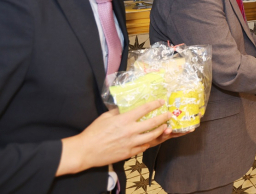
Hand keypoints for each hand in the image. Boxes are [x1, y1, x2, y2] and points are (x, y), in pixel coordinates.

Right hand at [56, 100, 174, 175]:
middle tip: (169, 115)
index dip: (155, 104)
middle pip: (152, 123)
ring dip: (160, 131)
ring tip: (165, 127)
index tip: (161, 101)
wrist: (86, 151)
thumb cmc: (94, 132)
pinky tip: (150, 140)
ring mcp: (131, 143)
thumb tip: (124, 107)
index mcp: (124, 119)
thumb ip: (117, 112)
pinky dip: (148, 143)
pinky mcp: (129, 153)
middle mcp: (130, 130)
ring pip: (151, 136)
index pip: (144, 109)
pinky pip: (143, 147)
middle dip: (163, 118)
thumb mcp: (105, 117)